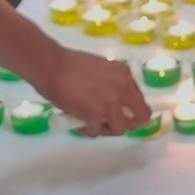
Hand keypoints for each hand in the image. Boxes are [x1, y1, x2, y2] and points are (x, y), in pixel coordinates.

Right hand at [29, 45, 150, 136]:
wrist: (52, 66)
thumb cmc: (70, 64)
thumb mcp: (102, 68)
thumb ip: (113, 83)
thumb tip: (113, 99)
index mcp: (125, 75)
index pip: (140, 99)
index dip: (132, 110)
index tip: (123, 114)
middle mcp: (123, 89)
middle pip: (141, 117)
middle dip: (130, 124)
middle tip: (114, 125)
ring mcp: (111, 104)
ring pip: (120, 129)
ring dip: (106, 129)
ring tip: (92, 125)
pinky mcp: (95, 116)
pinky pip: (96, 131)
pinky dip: (88, 131)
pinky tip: (79, 125)